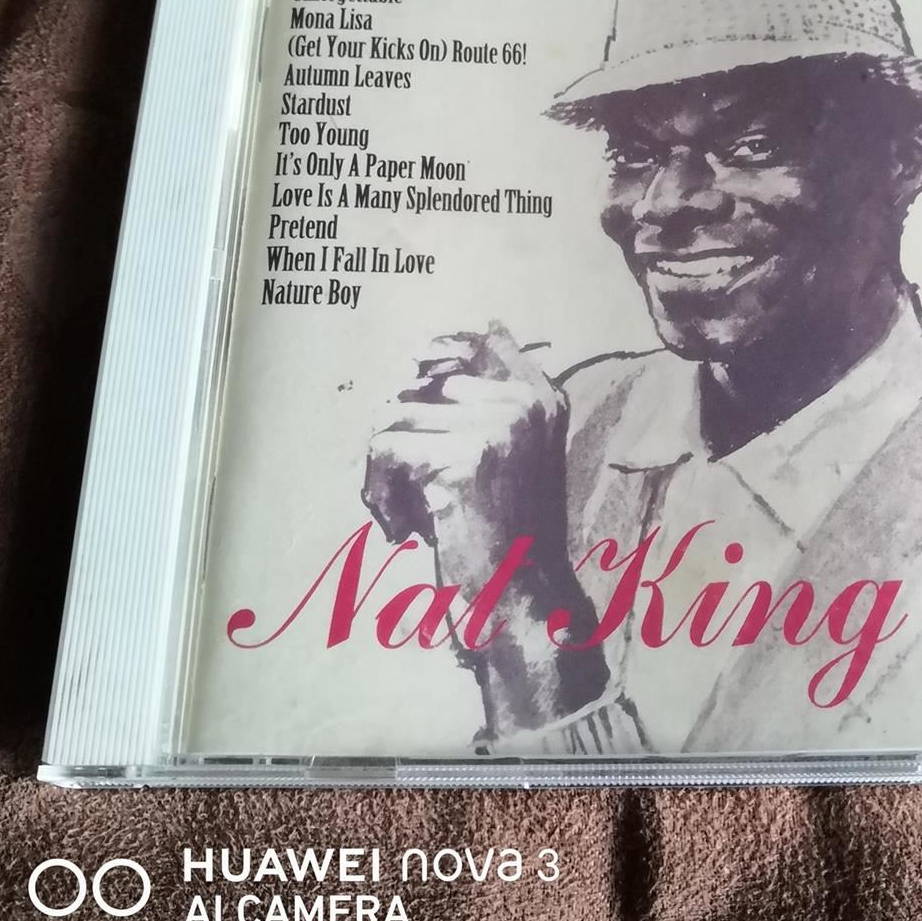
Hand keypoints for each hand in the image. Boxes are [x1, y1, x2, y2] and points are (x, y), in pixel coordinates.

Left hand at [362, 321, 569, 598]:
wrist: (524, 598)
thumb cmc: (510, 531)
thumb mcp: (522, 450)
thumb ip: (502, 391)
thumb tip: (493, 322)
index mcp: (542, 398)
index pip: (479, 342)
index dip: (437, 353)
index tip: (416, 381)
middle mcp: (525, 404)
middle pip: (419, 386)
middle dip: (400, 437)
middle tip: (409, 490)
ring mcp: (498, 428)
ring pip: (393, 417)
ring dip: (385, 472)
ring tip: (408, 514)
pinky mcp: (464, 459)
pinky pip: (385, 450)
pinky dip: (380, 493)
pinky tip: (403, 529)